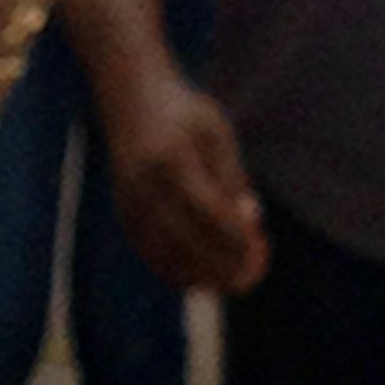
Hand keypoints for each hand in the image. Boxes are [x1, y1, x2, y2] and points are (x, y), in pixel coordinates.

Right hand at [106, 74, 268, 298]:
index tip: (259, 246)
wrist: (133, 103)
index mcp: (171, 158)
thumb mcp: (217, 135)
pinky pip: (153, 257)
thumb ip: (232, 178)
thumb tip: (252, 221)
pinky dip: (181, 274)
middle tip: (251, 276)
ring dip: (202, 275)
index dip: (234, 234)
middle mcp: (144, 185)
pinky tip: (206, 278)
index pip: (206, 207)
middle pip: (184, 239)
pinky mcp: (125, 218)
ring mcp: (130, 205)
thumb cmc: (186, 117)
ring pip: (166, 256)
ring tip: (233, 280)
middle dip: (221, 263)